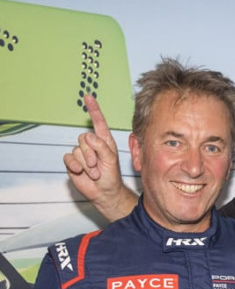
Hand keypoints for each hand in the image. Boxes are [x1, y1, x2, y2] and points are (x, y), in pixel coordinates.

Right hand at [64, 94, 132, 219]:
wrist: (104, 192)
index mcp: (104, 140)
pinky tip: (82, 172)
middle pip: (84, 138)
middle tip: (98, 166)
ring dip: (87, 164)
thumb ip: (101, 147)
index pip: (98, 122)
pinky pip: (69, 158)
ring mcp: (81, 153)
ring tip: (95, 172)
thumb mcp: (110, 160)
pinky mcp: (72, 162)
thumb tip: (88, 138)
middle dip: (92, 154)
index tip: (88, 96)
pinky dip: (76, 166)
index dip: (93, 109)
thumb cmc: (111, 176)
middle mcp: (92, 144)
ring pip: (78, 150)